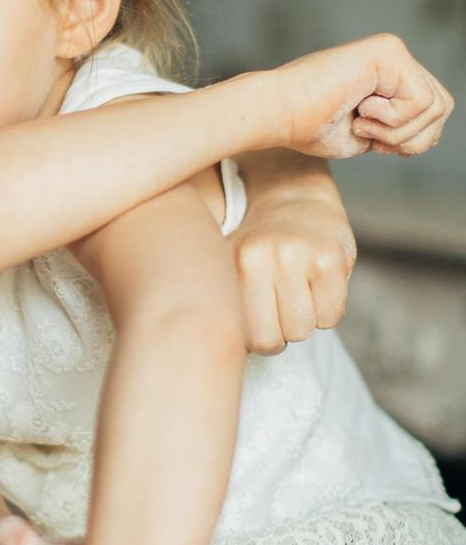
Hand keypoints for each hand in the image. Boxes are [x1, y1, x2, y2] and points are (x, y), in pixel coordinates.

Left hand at [231, 194, 355, 353]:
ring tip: (298, 295)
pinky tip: (319, 288)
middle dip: (279, 336)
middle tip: (281, 311)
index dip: (254, 338)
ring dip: (304, 322)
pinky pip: (331, 317)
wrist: (296, 195)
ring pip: (302, 330)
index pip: (241, 337)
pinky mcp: (330, 259)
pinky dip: (328, 312)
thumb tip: (214, 349)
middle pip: (271, 341)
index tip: (258, 320)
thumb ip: (220, 299)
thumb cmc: (259, 244)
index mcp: (231, 261)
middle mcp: (261, 257)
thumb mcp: (227, 262)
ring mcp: (297, 256)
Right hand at [276, 34, 452, 159]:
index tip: (374, 142)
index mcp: (389, 72)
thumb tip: (431, 135)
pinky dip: (392, 120)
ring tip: (361, 122)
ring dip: (397, 131)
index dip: (414, 138)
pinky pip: (420, 101)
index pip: (434, 110)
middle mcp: (394, 55)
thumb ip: (400, 128)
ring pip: (435, 107)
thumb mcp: (369, 134)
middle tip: (371, 136)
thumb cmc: (308, 126)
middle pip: (442, 107)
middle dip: (413, 138)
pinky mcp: (388, 52)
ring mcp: (392, 50)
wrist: (278, 113)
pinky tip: (361, 109)